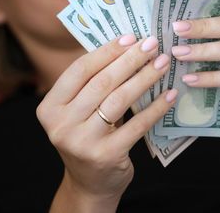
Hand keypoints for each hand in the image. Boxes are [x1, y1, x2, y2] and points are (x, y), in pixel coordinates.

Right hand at [37, 35, 175, 207]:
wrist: (90, 183)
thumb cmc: (87, 137)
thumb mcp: (77, 112)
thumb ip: (90, 84)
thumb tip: (125, 46)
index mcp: (50, 107)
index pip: (79, 70)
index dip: (106, 51)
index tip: (130, 37)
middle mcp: (61, 124)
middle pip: (101, 82)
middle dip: (130, 59)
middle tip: (152, 44)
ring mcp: (82, 142)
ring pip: (119, 100)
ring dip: (145, 77)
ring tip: (162, 63)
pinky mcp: (106, 155)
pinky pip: (136, 125)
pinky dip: (155, 107)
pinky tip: (169, 94)